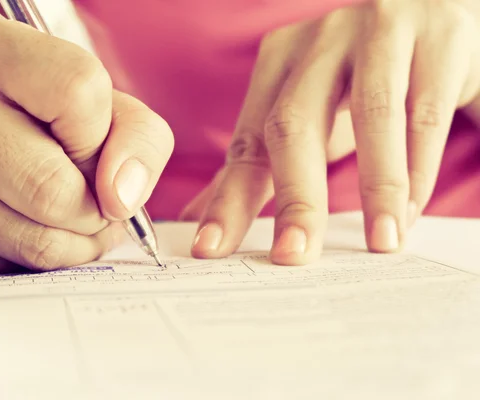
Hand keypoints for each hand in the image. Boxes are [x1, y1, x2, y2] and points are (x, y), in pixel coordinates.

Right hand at [0, 13, 172, 276]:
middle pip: (49, 188)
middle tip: (97, 206)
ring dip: (72, 245)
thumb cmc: (50, 120)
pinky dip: (32, 261)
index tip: (93, 146)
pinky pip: (0, 266)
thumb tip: (120, 198)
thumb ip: (138, 141)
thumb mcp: (109, 108)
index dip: (101, 137)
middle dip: (94, 212)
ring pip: (29, 240)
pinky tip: (29, 229)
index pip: (77, 93)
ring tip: (72, 222)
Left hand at [184, 0, 479, 263]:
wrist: (437, 16)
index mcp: (280, 62)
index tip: (211, 249)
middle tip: (293, 256)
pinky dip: (419, 166)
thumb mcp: (306, 115)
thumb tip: (200, 214)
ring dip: (377, 186)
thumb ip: (256, 162)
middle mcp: (321, 41)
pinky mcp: (439, 39)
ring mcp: (380, 34)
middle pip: (295, 123)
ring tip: (381, 244)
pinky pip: (425, 112)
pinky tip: (410, 210)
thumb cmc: (357, 79)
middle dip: (295, 198)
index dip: (229, 199)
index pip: (248, 141)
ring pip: (372, 113)